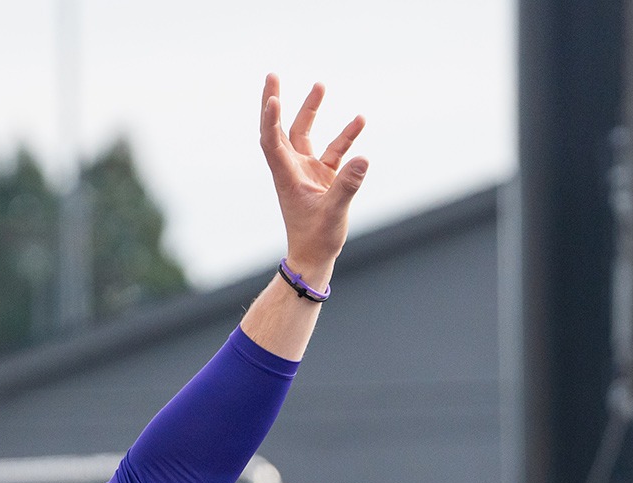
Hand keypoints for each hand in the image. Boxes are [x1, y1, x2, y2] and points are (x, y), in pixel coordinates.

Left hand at [258, 75, 367, 284]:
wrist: (314, 257)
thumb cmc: (316, 238)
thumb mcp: (334, 212)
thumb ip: (348, 185)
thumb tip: (363, 158)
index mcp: (286, 175)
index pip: (272, 141)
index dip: (269, 119)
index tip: (272, 98)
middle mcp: (292, 168)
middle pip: (279, 129)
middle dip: (274, 101)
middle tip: (272, 75)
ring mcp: (306, 170)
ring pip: (304, 134)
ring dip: (310, 110)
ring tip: (319, 84)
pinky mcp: (322, 176)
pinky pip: (333, 150)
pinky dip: (345, 136)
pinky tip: (360, 120)